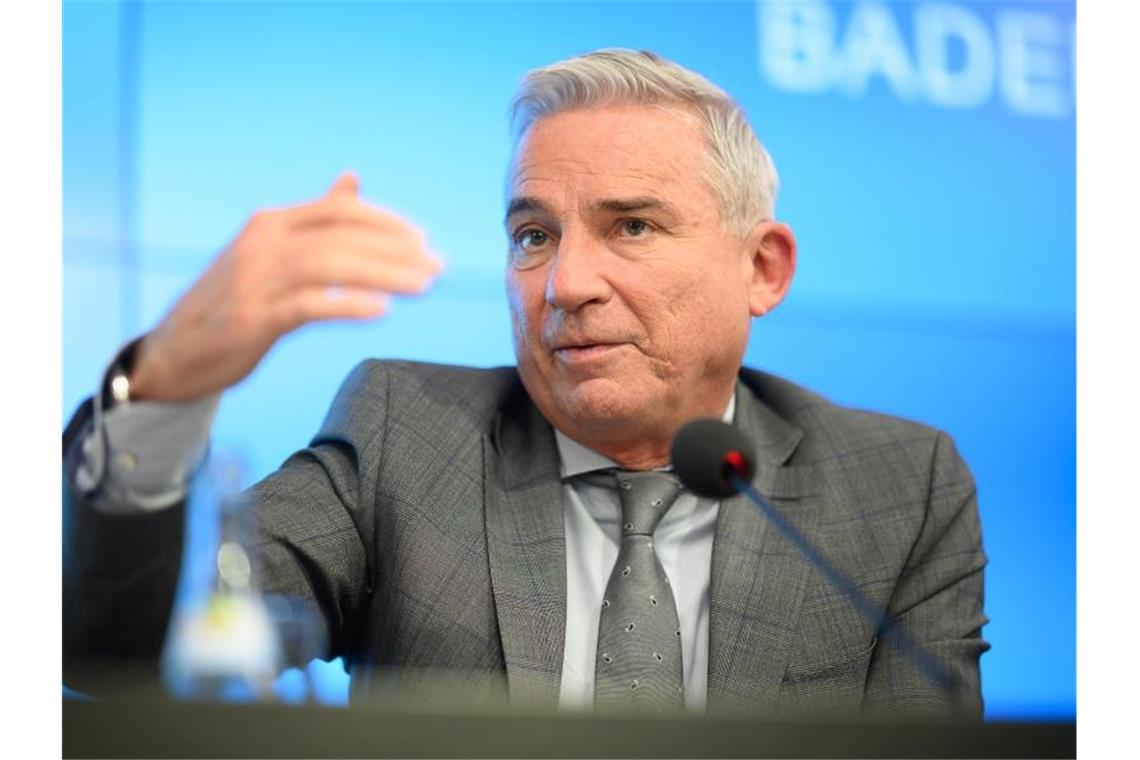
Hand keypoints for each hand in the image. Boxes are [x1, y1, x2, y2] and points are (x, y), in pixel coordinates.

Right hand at [128, 173, 441, 401]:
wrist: (174, 352)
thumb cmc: (232, 301)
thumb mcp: (272, 252)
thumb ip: (315, 220)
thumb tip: (352, 180)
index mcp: (272, 223)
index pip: (340, 211)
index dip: (387, 223)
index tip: (425, 242)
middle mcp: (263, 243)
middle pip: (342, 236)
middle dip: (397, 250)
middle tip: (438, 268)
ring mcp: (256, 279)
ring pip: (331, 265)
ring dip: (384, 274)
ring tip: (423, 286)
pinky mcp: (252, 318)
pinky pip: (307, 306)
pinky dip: (346, 304)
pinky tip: (380, 310)